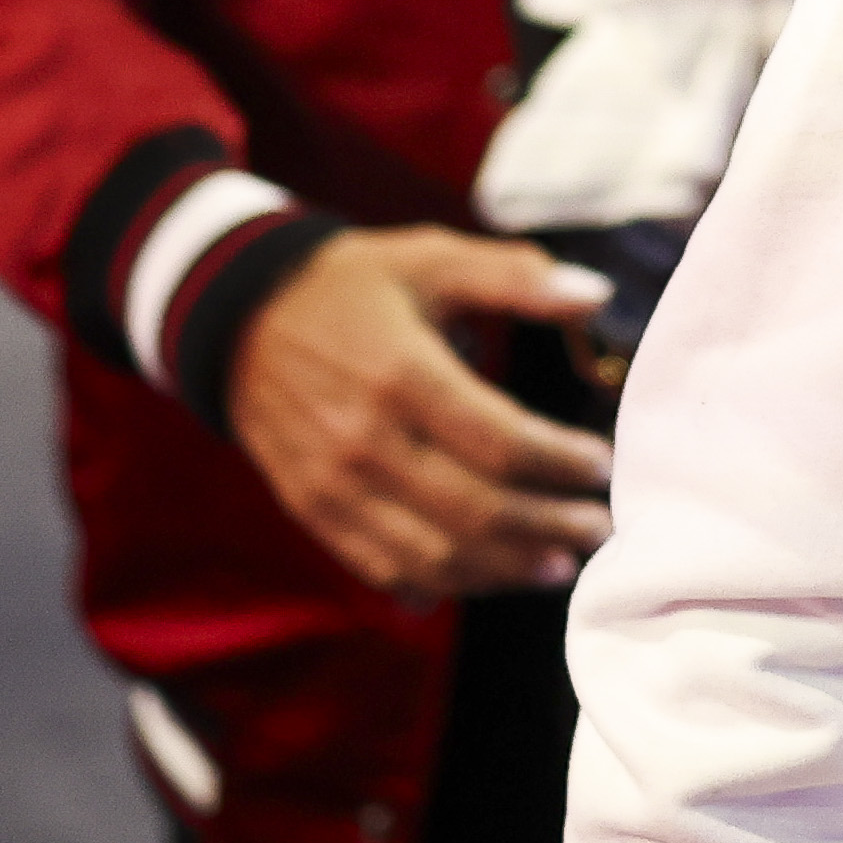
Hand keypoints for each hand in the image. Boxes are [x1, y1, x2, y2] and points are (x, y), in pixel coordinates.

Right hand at [224, 227, 619, 604]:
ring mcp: (333, 485)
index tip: (604, 465)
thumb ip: (516, 276)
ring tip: (559, 566)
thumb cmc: (352, 284)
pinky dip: (440, 584)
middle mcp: (366, 440)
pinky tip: (487, 580)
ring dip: (505, 570)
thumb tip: (597, 293)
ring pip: (433, 554)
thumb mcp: (431, 258)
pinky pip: (382, 566)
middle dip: (549, 528)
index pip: (501, 442)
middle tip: (598, 530)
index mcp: (402, 374)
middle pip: (476, 511)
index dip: (562, 463)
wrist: (238, 318)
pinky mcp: (312, 511)